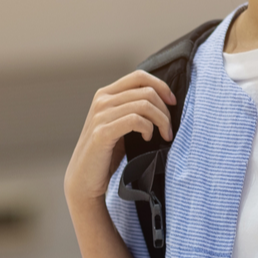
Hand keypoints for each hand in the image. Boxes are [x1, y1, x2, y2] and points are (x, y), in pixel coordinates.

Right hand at [64, 70, 175, 205]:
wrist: (84, 180)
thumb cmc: (106, 154)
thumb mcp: (120, 125)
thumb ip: (133, 109)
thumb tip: (165, 101)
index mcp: (106, 94)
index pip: (139, 77)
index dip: (161, 86)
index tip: (173, 103)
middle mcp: (102, 100)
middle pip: (146, 91)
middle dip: (165, 110)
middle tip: (168, 130)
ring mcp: (100, 115)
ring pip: (144, 104)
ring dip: (161, 121)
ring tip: (163, 136)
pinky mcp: (102, 133)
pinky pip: (135, 120)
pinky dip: (148, 128)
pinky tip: (147, 139)